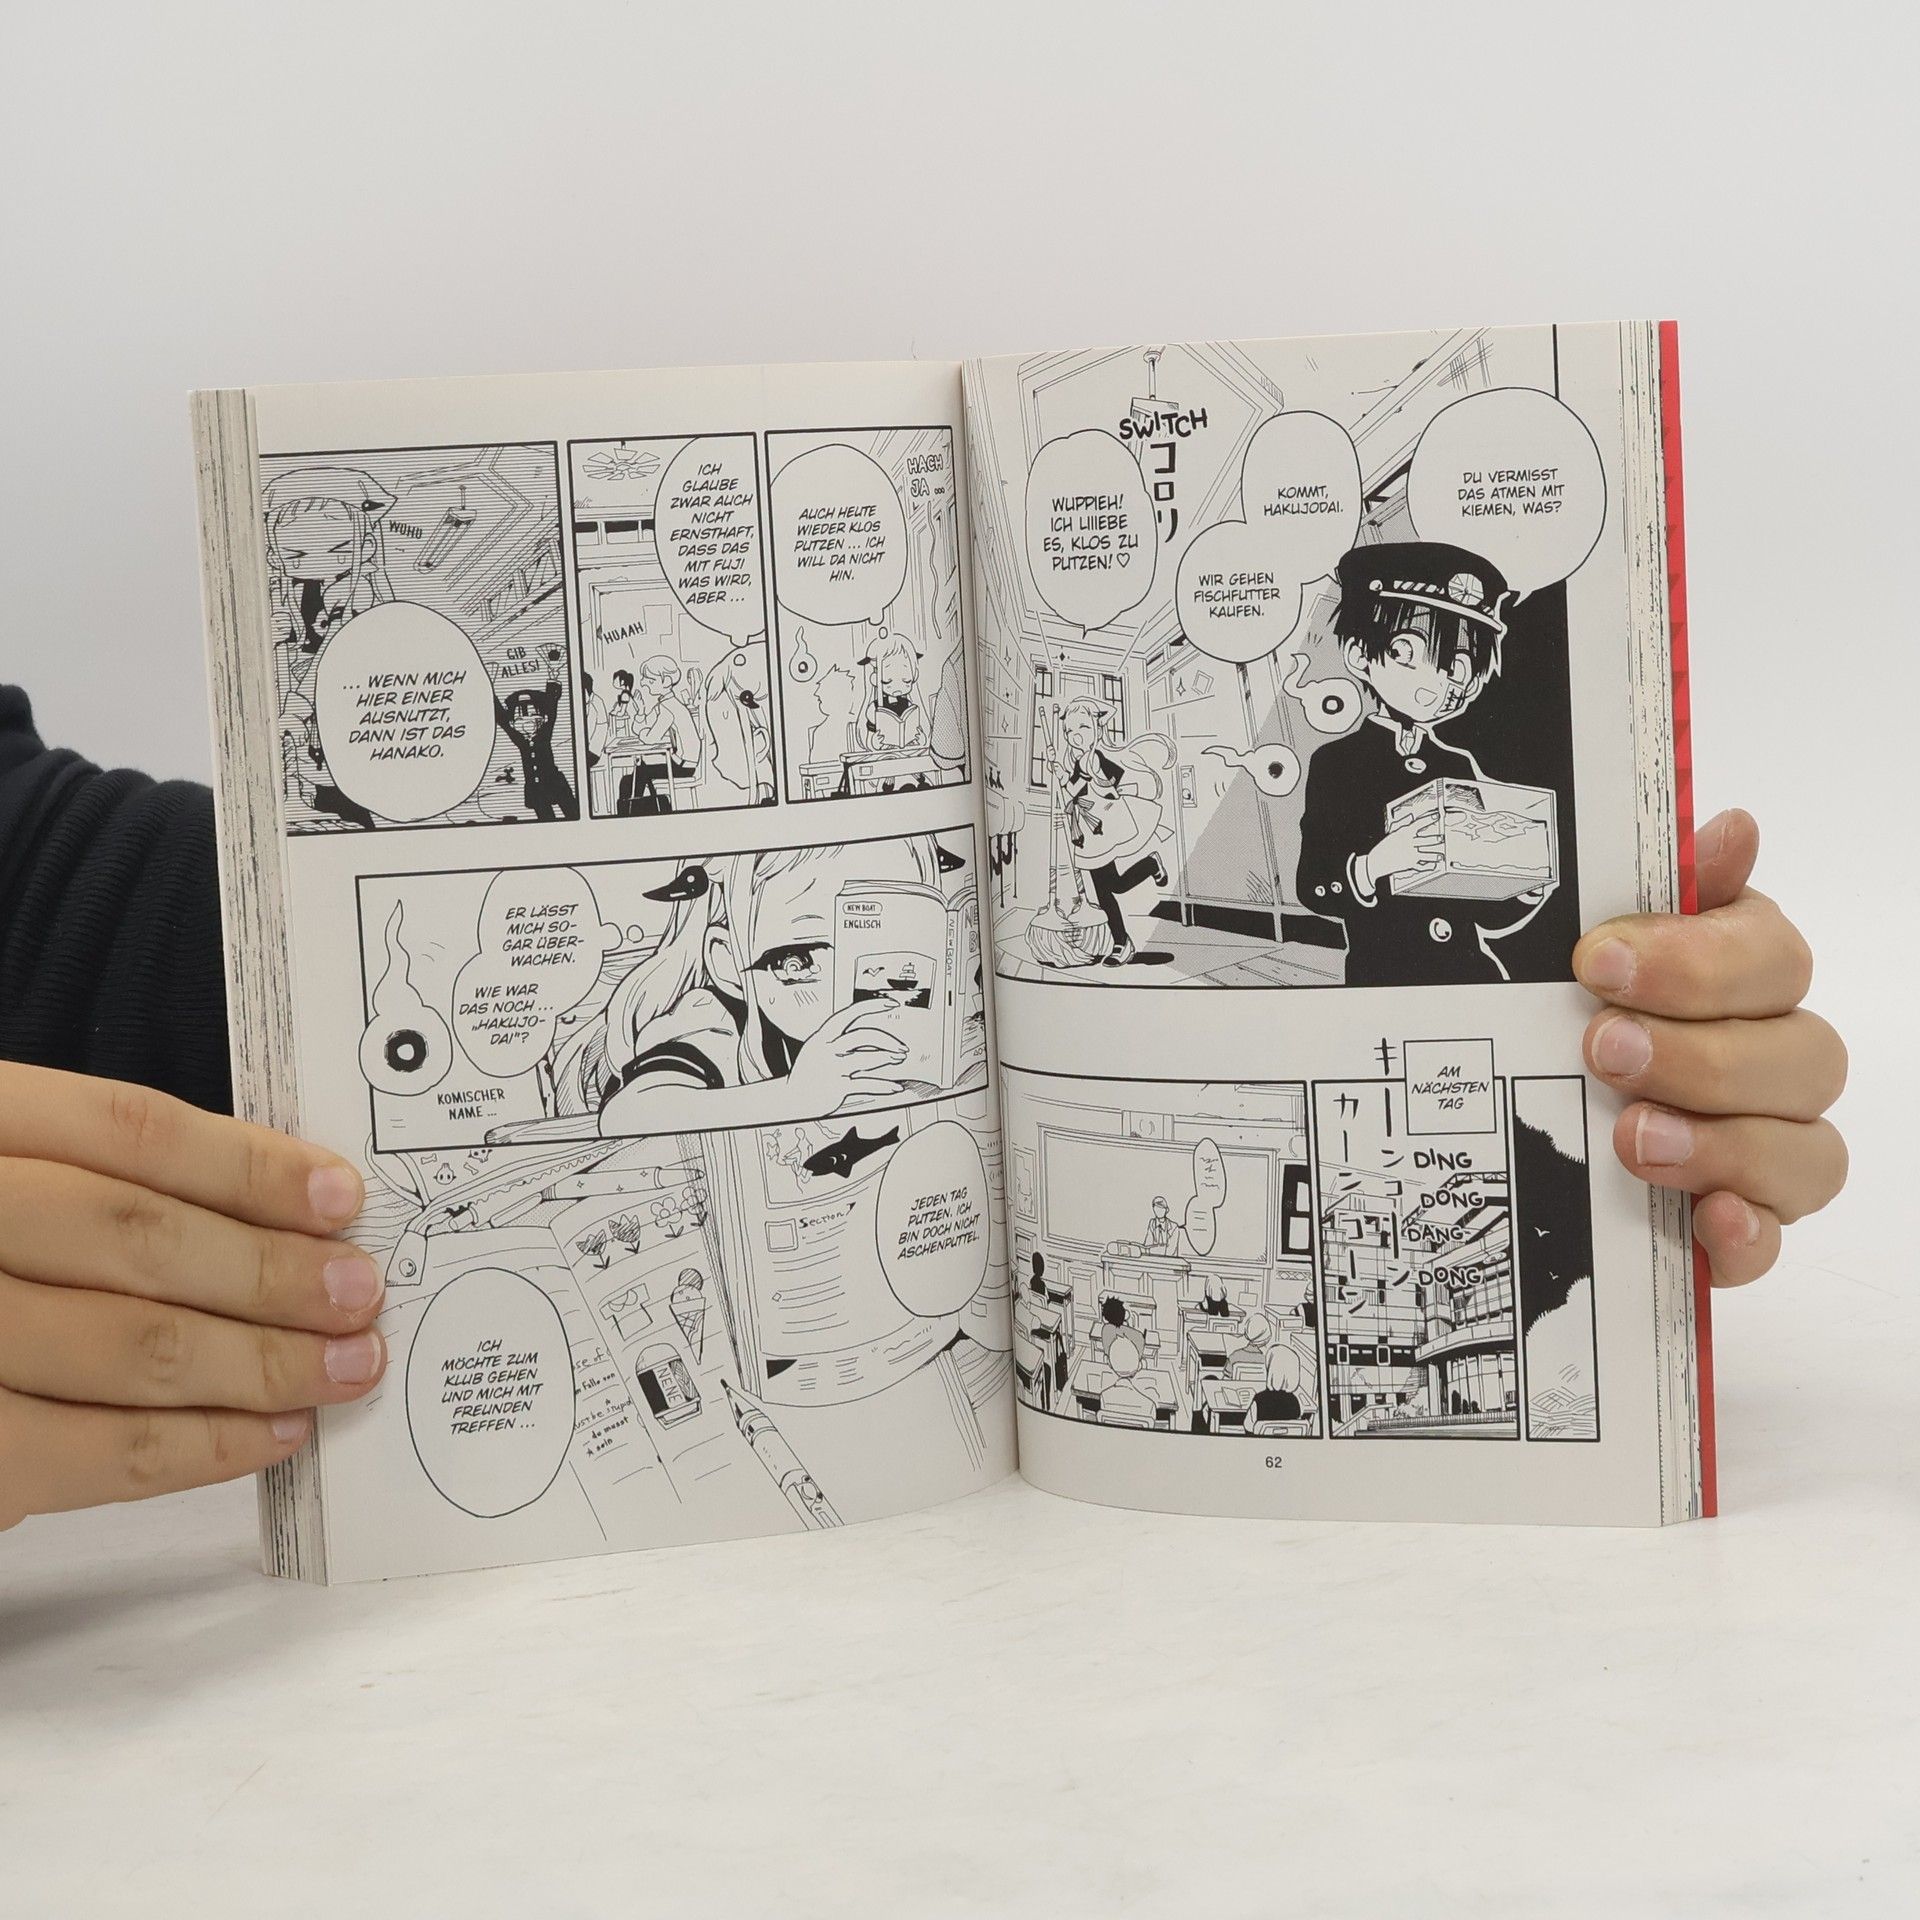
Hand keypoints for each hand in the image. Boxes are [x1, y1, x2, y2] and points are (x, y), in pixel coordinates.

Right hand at [0, 1065, 386, 1530]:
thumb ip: (109, 1180)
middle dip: (270, 1273)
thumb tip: (287, 1212)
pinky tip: (269, 1436)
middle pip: (136, 1238)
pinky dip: (199, 1449)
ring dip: (259, 1365)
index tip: (341, 1198)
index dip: (249, 1165)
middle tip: (360, 1295)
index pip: (127, 1131)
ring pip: (127, 1348)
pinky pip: (90, 1456)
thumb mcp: (13, 1177)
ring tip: (343, 1368)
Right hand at [784, 1000, 909, 1107]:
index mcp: (822, 1036)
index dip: (873, 1006)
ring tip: (897, 1059)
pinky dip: (884, 1086)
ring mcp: (832, 1068)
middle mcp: (827, 1049)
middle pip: (863, 1035)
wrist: (789, 1100)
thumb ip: (840, 1040)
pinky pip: (866, 1085)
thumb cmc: (808, 1073)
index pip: (850, 1012)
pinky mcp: (837, 1088)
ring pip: (866, 1058)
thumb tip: (872, 1036)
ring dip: (887, 1058)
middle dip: (888, 1040)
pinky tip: (895, 1087)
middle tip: (901, 1048)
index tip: (892, 1003)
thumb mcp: (818, 1049)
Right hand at [1364, 815, 1443, 886]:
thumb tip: (1410, 818)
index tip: (1436, 816)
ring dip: (1435, 855)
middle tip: (1441, 839)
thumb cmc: (1383, 847)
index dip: (1429, 819)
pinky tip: (1433, 866)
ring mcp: (1410, 854)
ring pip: (1427, 854)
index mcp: (1403, 834)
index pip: (1419, 823)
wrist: (1376, 861)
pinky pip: (1421, 866)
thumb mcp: (1392, 833)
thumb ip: (1402, 825)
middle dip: (1434, 839)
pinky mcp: (1409, 864)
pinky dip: (1428, 867)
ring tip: (1440, 856)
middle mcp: (1408, 843)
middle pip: (1425, 840)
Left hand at [1575, 809, 1846, 1285]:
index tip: (1597, 964)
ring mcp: (1769, 1145)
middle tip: (1604, 1050)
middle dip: (1700, 1056)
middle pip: (1801, 1056)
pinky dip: (1748, 1236)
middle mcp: (1775, 1055)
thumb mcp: (1591, 939)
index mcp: (1744, 972)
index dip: (1694, 963)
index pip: (1773, 958)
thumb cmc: (1570, 1003)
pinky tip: (1709, 1222)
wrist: (1517, 1104)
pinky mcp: (1740, 1223)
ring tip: (1632, 1137)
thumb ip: (1659, 888)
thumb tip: (1732, 826)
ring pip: (1806, 1151)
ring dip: (1724, 1144)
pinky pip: (1775, 1239)